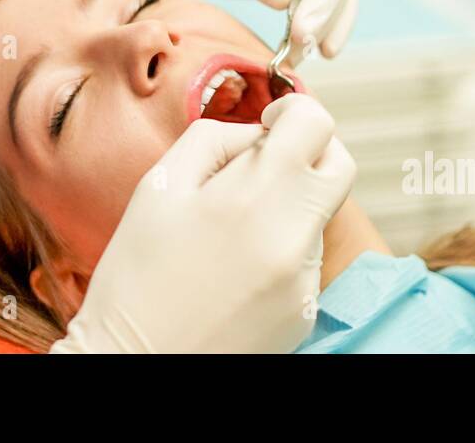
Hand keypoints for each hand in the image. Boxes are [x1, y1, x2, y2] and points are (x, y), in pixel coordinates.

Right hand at [50, 94, 354, 352]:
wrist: (135, 364)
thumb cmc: (136, 279)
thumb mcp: (158, 187)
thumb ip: (214, 139)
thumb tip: (256, 132)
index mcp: (255, 196)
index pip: (316, 124)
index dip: (292, 110)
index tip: (269, 123)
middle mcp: (294, 236)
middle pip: (340, 165)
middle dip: (309, 151)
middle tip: (265, 164)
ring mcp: (305, 279)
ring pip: (318, 213)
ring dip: (288, 205)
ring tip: (229, 233)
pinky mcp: (305, 310)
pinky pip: (305, 259)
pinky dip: (280, 250)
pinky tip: (235, 269)